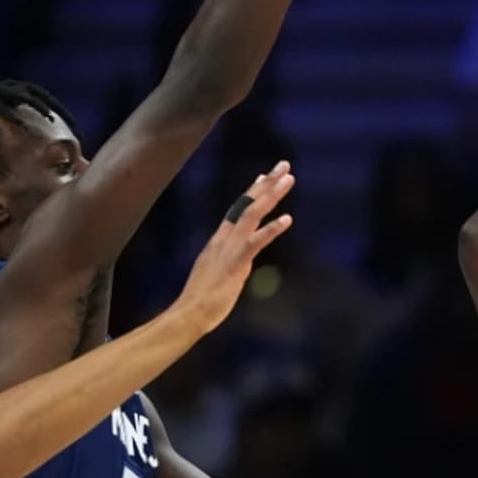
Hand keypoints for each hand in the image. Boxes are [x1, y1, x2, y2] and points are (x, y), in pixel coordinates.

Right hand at [173, 160, 295, 331]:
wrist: (189, 314)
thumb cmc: (202, 299)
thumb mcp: (216, 272)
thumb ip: (227, 261)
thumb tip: (236, 259)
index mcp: (219, 240)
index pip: (238, 209)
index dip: (252, 192)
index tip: (264, 175)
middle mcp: (224, 239)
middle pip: (247, 204)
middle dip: (266, 183)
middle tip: (284, 164)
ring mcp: (230, 249)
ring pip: (253, 214)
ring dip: (271, 195)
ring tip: (289, 179)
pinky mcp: (236, 263)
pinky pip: (256, 242)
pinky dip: (272, 229)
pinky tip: (288, 218)